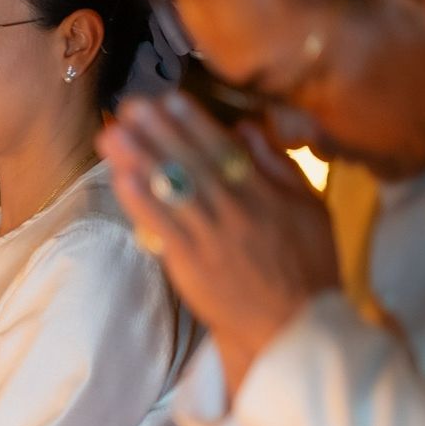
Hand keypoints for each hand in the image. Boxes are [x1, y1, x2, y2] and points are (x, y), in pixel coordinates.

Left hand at [97, 93, 341, 396]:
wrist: (293, 326)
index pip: (225, 150)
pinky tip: (122, 178)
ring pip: (173, 189)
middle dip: (159, 132)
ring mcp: (212, 235)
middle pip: (192, 163)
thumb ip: (279, 166)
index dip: (195, 123)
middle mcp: (237, 208)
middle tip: (130, 105)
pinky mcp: (191, 263)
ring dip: (141, 158)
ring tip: (114, 133)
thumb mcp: (310, 208)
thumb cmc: (306, 267)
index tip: (170, 99)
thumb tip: (249, 129)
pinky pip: (163, 225)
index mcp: (265, 193)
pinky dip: (142, 201)